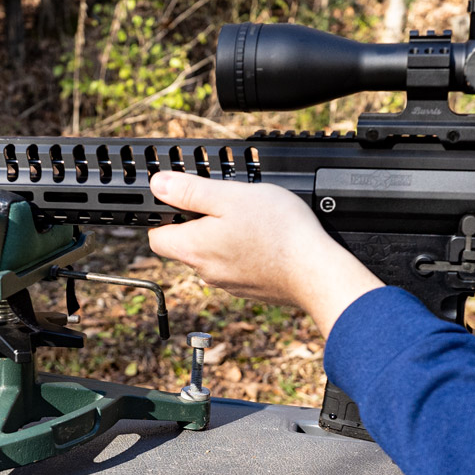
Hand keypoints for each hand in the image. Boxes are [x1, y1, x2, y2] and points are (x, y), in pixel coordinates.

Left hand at [147, 172, 382, 334]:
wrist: (317, 272)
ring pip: (214, 256)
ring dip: (225, 238)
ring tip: (251, 219)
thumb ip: (190, 191)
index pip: (157, 237)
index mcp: (194, 248)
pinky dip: (246, 253)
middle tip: (225, 202)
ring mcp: (230, 283)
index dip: (165, 216)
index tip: (181, 201)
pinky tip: (266, 240)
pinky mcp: (252, 289)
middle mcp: (206, 271)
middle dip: (199, 224)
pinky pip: (238, 267)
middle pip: (187, 246)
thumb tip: (157, 185)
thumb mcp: (230, 196)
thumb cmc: (278, 231)